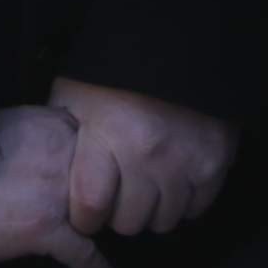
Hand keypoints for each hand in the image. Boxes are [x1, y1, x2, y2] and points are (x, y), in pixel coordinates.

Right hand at [0, 101, 113, 267]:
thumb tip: (46, 156)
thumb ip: (33, 137)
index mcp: (49, 125)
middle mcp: (60, 155)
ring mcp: (55, 193)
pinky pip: (83, 252)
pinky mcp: (43, 230)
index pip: (94, 140)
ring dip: (99, 226)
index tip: (98, 171)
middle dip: (102, 191)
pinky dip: (95, 267)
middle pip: (104, 175)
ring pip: (98, 212)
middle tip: (98, 206)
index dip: (96, 158)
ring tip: (103, 236)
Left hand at [56, 78, 231, 238]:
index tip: (84, 213)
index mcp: (109, 135)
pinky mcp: (217, 161)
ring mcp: (187, 159)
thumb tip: (49, 172)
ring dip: (151, 210)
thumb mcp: (73, 95)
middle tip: (117, 194)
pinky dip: (182, 200)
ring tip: (144, 186)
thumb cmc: (116, 73)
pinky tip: (171, 180)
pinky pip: (196, 207)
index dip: (83, 218)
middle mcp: (150, 152)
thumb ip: (62, 137)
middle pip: (129, 222)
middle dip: (117, 214)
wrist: (180, 45)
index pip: (91, 208)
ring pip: (164, 220)